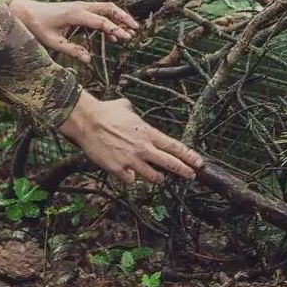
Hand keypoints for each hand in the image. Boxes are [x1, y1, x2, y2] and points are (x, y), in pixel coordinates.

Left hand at [9, 0, 138, 64]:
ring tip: (130, 32)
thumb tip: (89, 60)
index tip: (126, 37)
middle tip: (136, 29)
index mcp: (75, 14)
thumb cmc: (37, 26)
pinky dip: (108, 22)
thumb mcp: (53, 42)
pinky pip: (99, 13)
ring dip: (119, 18)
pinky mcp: (79, 9)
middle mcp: (81, 6)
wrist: (26, 12)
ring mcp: (81, 6)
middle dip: (124, 18)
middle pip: (109, 8)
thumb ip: (72, 51)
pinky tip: (112, 37)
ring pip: (106, 8)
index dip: (115, 29)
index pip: (101, 21)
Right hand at [59, 91, 202, 185]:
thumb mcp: (124, 107)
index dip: (189, 156)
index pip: (174, 147)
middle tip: (191, 176)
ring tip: (160, 178)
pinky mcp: (118, 169)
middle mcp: (143, 148)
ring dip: (158, 178)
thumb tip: (129, 109)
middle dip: (184, 171)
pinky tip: (127, 175)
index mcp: (148, 133)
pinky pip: (129, 180)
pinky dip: (129, 178)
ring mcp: (131, 160)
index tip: (199, 162)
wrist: (87, 121)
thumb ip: (132, 112)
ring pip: (152, 176)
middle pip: (170, 163)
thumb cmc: (105, 112)